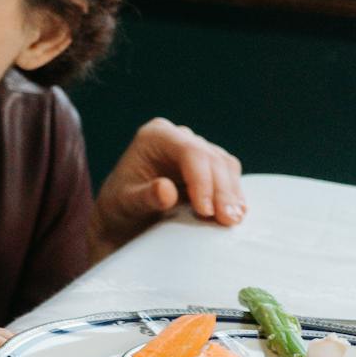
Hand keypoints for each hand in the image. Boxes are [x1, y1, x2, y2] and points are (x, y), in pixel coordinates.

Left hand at [89, 117, 243, 261]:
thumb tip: (166, 190)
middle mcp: (178, 137)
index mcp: (155, 135)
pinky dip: (233, 196)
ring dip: (232, 194)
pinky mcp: (207, 166)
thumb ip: (144, 197)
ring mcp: (195, 149)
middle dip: (221, 191)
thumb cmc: (120, 207)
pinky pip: (229, 176)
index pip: (189, 152)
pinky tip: (235, 214)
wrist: (124, 217)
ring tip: (232, 220)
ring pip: (225, 166)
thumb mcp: (125, 204)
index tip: (206, 211)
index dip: (202, 181)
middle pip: (211, 158)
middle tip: (227, 220)